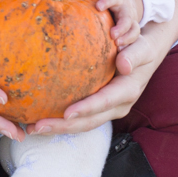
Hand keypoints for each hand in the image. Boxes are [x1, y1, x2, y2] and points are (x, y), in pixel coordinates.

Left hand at [25, 25, 161, 135]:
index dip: (86, 109)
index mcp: (127, 91)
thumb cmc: (140, 48)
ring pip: (82, 124)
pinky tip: (39, 120)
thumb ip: (135, 54)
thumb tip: (124, 65)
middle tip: (38, 126)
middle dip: (64, 126)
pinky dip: (61, 122)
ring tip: (32, 128)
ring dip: (58, 128)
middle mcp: (118, 106)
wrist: (145, 55)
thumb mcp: (142, 48)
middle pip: (89, 121)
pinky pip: (80, 119)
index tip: (67, 114)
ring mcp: (108, 110)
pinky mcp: (99, 109)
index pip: (104, 102)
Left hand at [80, 0, 142, 47]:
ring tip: (117, 46)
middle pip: (127, 18)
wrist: (125, 0)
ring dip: (127, 38)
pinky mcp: (131, 30)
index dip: (106, 1)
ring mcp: (131, 21)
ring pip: (133, 30)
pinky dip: (128, 45)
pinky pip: (133, 39)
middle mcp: (126, 9)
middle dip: (121, 26)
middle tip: (112, 35)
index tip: (98, 6)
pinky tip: (119, 53)